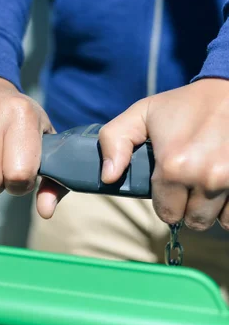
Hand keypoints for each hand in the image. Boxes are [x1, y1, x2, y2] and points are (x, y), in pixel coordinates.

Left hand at [98, 78, 228, 230]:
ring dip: (211, 207)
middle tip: (187, 184)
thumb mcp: (141, 113)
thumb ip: (114, 142)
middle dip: (187, 206)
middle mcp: (206, 177)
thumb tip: (108, 177)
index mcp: (174, 166)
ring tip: (206, 183)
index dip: (165, 201)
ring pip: (218, 219)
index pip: (166, 212)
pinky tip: (223, 186)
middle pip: (193, 220)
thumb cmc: (184, 104)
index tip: (168, 186)